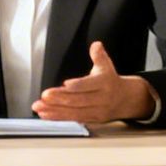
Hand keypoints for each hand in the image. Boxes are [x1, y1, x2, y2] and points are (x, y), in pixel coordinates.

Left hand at [32, 42, 155, 124]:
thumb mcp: (107, 66)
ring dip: (55, 110)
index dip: (78, 85)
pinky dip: (58, 117)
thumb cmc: (110, 81)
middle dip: (60, 99)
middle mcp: (101, 99)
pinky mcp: (91, 119)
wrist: (126, 99)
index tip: (65, 84)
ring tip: (39, 107)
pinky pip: (73, 119)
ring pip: (74, 112)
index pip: (90, 85)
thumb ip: (99, 56)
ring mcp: (96, 111)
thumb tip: (96, 45)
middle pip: (79, 100)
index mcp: (105, 83)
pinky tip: (45, 114)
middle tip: (45, 96)